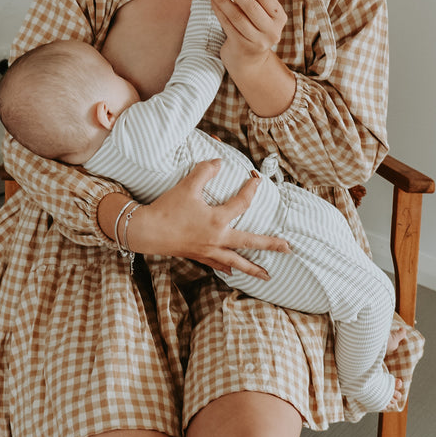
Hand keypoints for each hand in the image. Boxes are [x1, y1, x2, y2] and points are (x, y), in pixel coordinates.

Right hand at [129, 159, 288, 279]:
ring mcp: (208, 250)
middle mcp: (217, 238)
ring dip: (253, 268)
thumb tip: (218, 161)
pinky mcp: (198, 256)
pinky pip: (218, 264)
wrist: (147, 231)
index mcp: (217, 220)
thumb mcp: (186, 185)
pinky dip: (228, 267)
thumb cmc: (167, 209)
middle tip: (288, 248)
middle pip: (249, 243)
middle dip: (270, 245)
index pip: (242, 204)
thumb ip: (204, 171)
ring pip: (236, 261)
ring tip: (267, 275)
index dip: (251, 190)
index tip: (257, 180)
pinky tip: (233, 271)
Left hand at [208, 0, 286, 68]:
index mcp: (279, 17)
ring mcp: (258, 41)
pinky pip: (227, 25)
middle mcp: (272, 30)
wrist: (249, 61)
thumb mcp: (259, 13)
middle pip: (250, 5)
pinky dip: (218, 10)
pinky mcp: (242, 47)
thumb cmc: (253, 28)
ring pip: (236, 15)